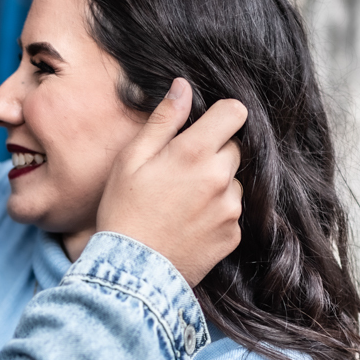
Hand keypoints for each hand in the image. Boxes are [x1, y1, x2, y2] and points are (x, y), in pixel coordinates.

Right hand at [98, 78, 246, 285]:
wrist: (133, 272)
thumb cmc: (124, 211)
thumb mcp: (132, 159)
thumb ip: (162, 120)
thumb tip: (183, 86)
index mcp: (194, 153)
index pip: (235, 113)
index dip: (220, 114)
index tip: (203, 125)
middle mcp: (220, 178)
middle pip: (235, 146)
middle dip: (214, 150)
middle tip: (179, 169)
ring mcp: (231, 209)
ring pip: (234, 180)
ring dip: (216, 183)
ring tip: (180, 201)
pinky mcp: (234, 235)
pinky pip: (232, 211)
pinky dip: (216, 211)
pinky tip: (187, 222)